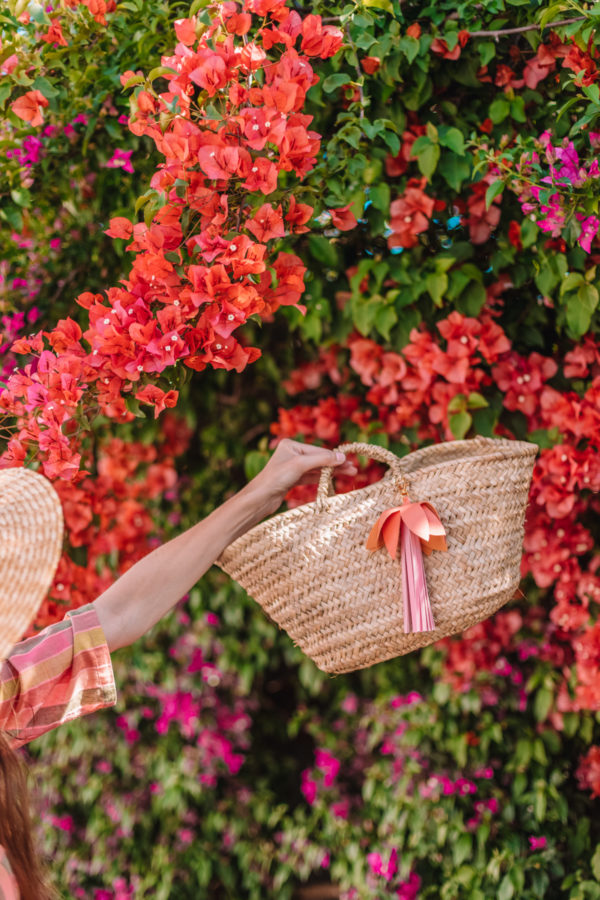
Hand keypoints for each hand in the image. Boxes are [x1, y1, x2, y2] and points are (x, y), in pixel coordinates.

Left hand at [243, 438, 357, 518]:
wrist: (260, 498)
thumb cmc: (276, 478)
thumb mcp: (300, 465)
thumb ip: (322, 460)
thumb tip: (341, 457)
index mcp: (290, 445)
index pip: (318, 450)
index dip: (334, 457)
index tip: (349, 461)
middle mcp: (291, 454)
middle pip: (319, 459)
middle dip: (336, 464)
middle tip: (353, 469)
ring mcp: (292, 467)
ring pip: (316, 468)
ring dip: (332, 471)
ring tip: (349, 474)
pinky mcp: (292, 479)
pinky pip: (311, 476)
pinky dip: (322, 478)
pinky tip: (334, 478)